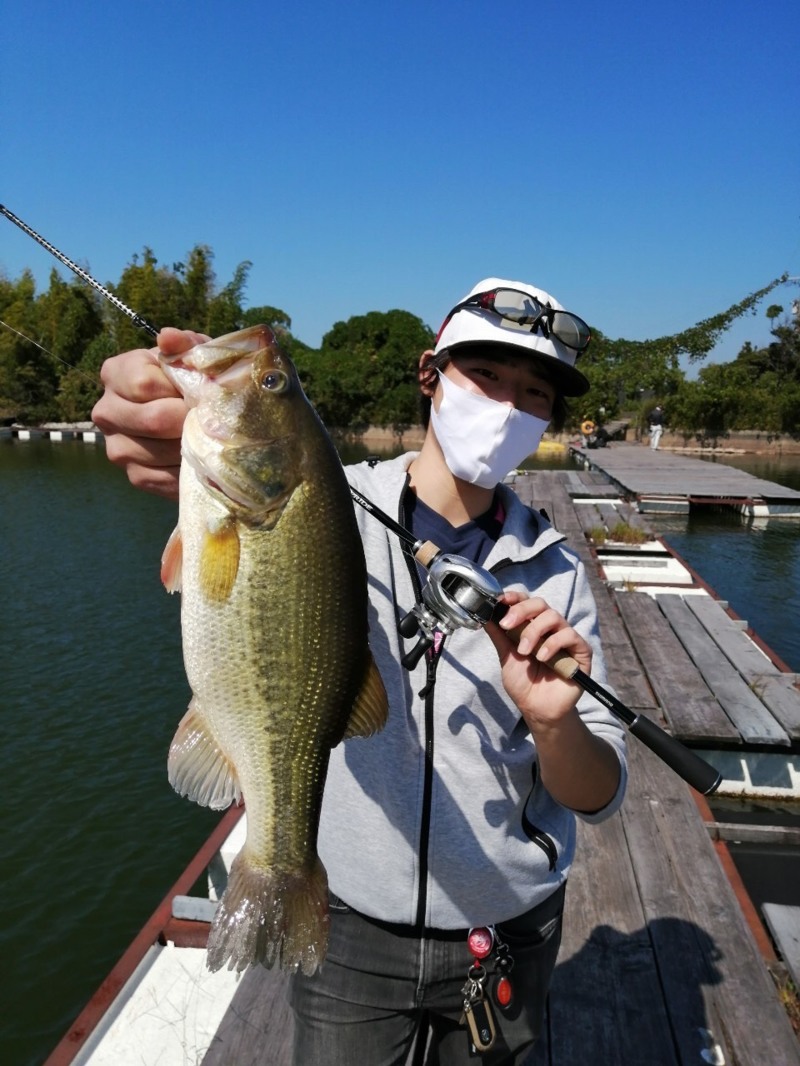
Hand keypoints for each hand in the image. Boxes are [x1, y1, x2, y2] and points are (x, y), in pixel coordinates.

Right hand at [92, 328, 206, 497]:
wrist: (203, 417)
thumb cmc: (196, 379)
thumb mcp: (195, 357)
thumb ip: (184, 345)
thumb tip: (168, 336)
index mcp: (115, 373)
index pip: (143, 384)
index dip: (178, 389)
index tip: (198, 390)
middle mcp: (106, 410)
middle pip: (151, 420)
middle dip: (189, 419)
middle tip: (211, 417)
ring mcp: (116, 447)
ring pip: (157, 451)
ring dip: (190, 446)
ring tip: (205, 436)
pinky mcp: (134, 475)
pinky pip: (161, 478)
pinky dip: (185, 470)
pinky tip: (198, 458)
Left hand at [486, 591, 591, 730]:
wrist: (537, 709)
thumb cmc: (524, 684)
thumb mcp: (506, 656)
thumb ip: (499, 635)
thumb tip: (485, 614)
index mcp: (532, 626)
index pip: (526, 602)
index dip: (514, 597)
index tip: (500, 601)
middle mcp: (550, 628)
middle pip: (540, 604)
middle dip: (521, 610)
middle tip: (507, 625)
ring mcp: (566, 638)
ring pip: (554, 616)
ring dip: (534, 631)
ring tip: (524, 651)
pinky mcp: (581, 650)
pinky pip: (569, 635)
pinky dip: (552, 644)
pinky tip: (542, 658)